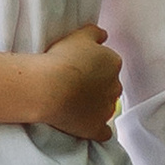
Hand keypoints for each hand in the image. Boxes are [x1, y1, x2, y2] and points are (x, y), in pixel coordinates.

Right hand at [34, 22, 123, 142]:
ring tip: (74, 103)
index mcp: (113, 63)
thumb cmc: (62, 59)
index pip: (109, 65)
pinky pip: (103, 132)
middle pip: (110, 86)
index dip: (94, 67)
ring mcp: (107, 109)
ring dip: (96, 107)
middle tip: (75, 85)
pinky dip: (98, 129)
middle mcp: (115, 86)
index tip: (79, 68)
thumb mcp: (79, 35)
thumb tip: (104, 36)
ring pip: (107, 108)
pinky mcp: (96, 128)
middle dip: (98, 87)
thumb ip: (95, 33)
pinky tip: (86, 125)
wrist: (49, 88)